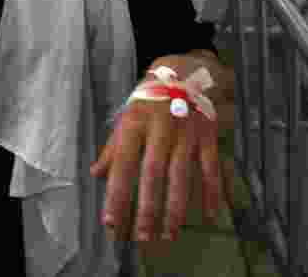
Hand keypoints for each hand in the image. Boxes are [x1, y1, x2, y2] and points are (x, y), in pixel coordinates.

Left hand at [90, 51, 232, 243]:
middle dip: (147, 208)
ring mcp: (186, 133)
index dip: (116, 194)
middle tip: (142, 237)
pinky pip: (210, 167)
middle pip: (153, 174)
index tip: (111, 222)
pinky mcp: (207, 135)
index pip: (123, 165)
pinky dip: (212, 191)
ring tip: (169, 233)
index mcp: (135, 124)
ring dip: (176, 207)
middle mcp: (160, 129)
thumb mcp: (126, 116)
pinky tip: (210, 215)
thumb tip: (96, 173)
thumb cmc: (149, 98)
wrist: (185, 69)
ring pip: (181, 174)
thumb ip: (113, 147)